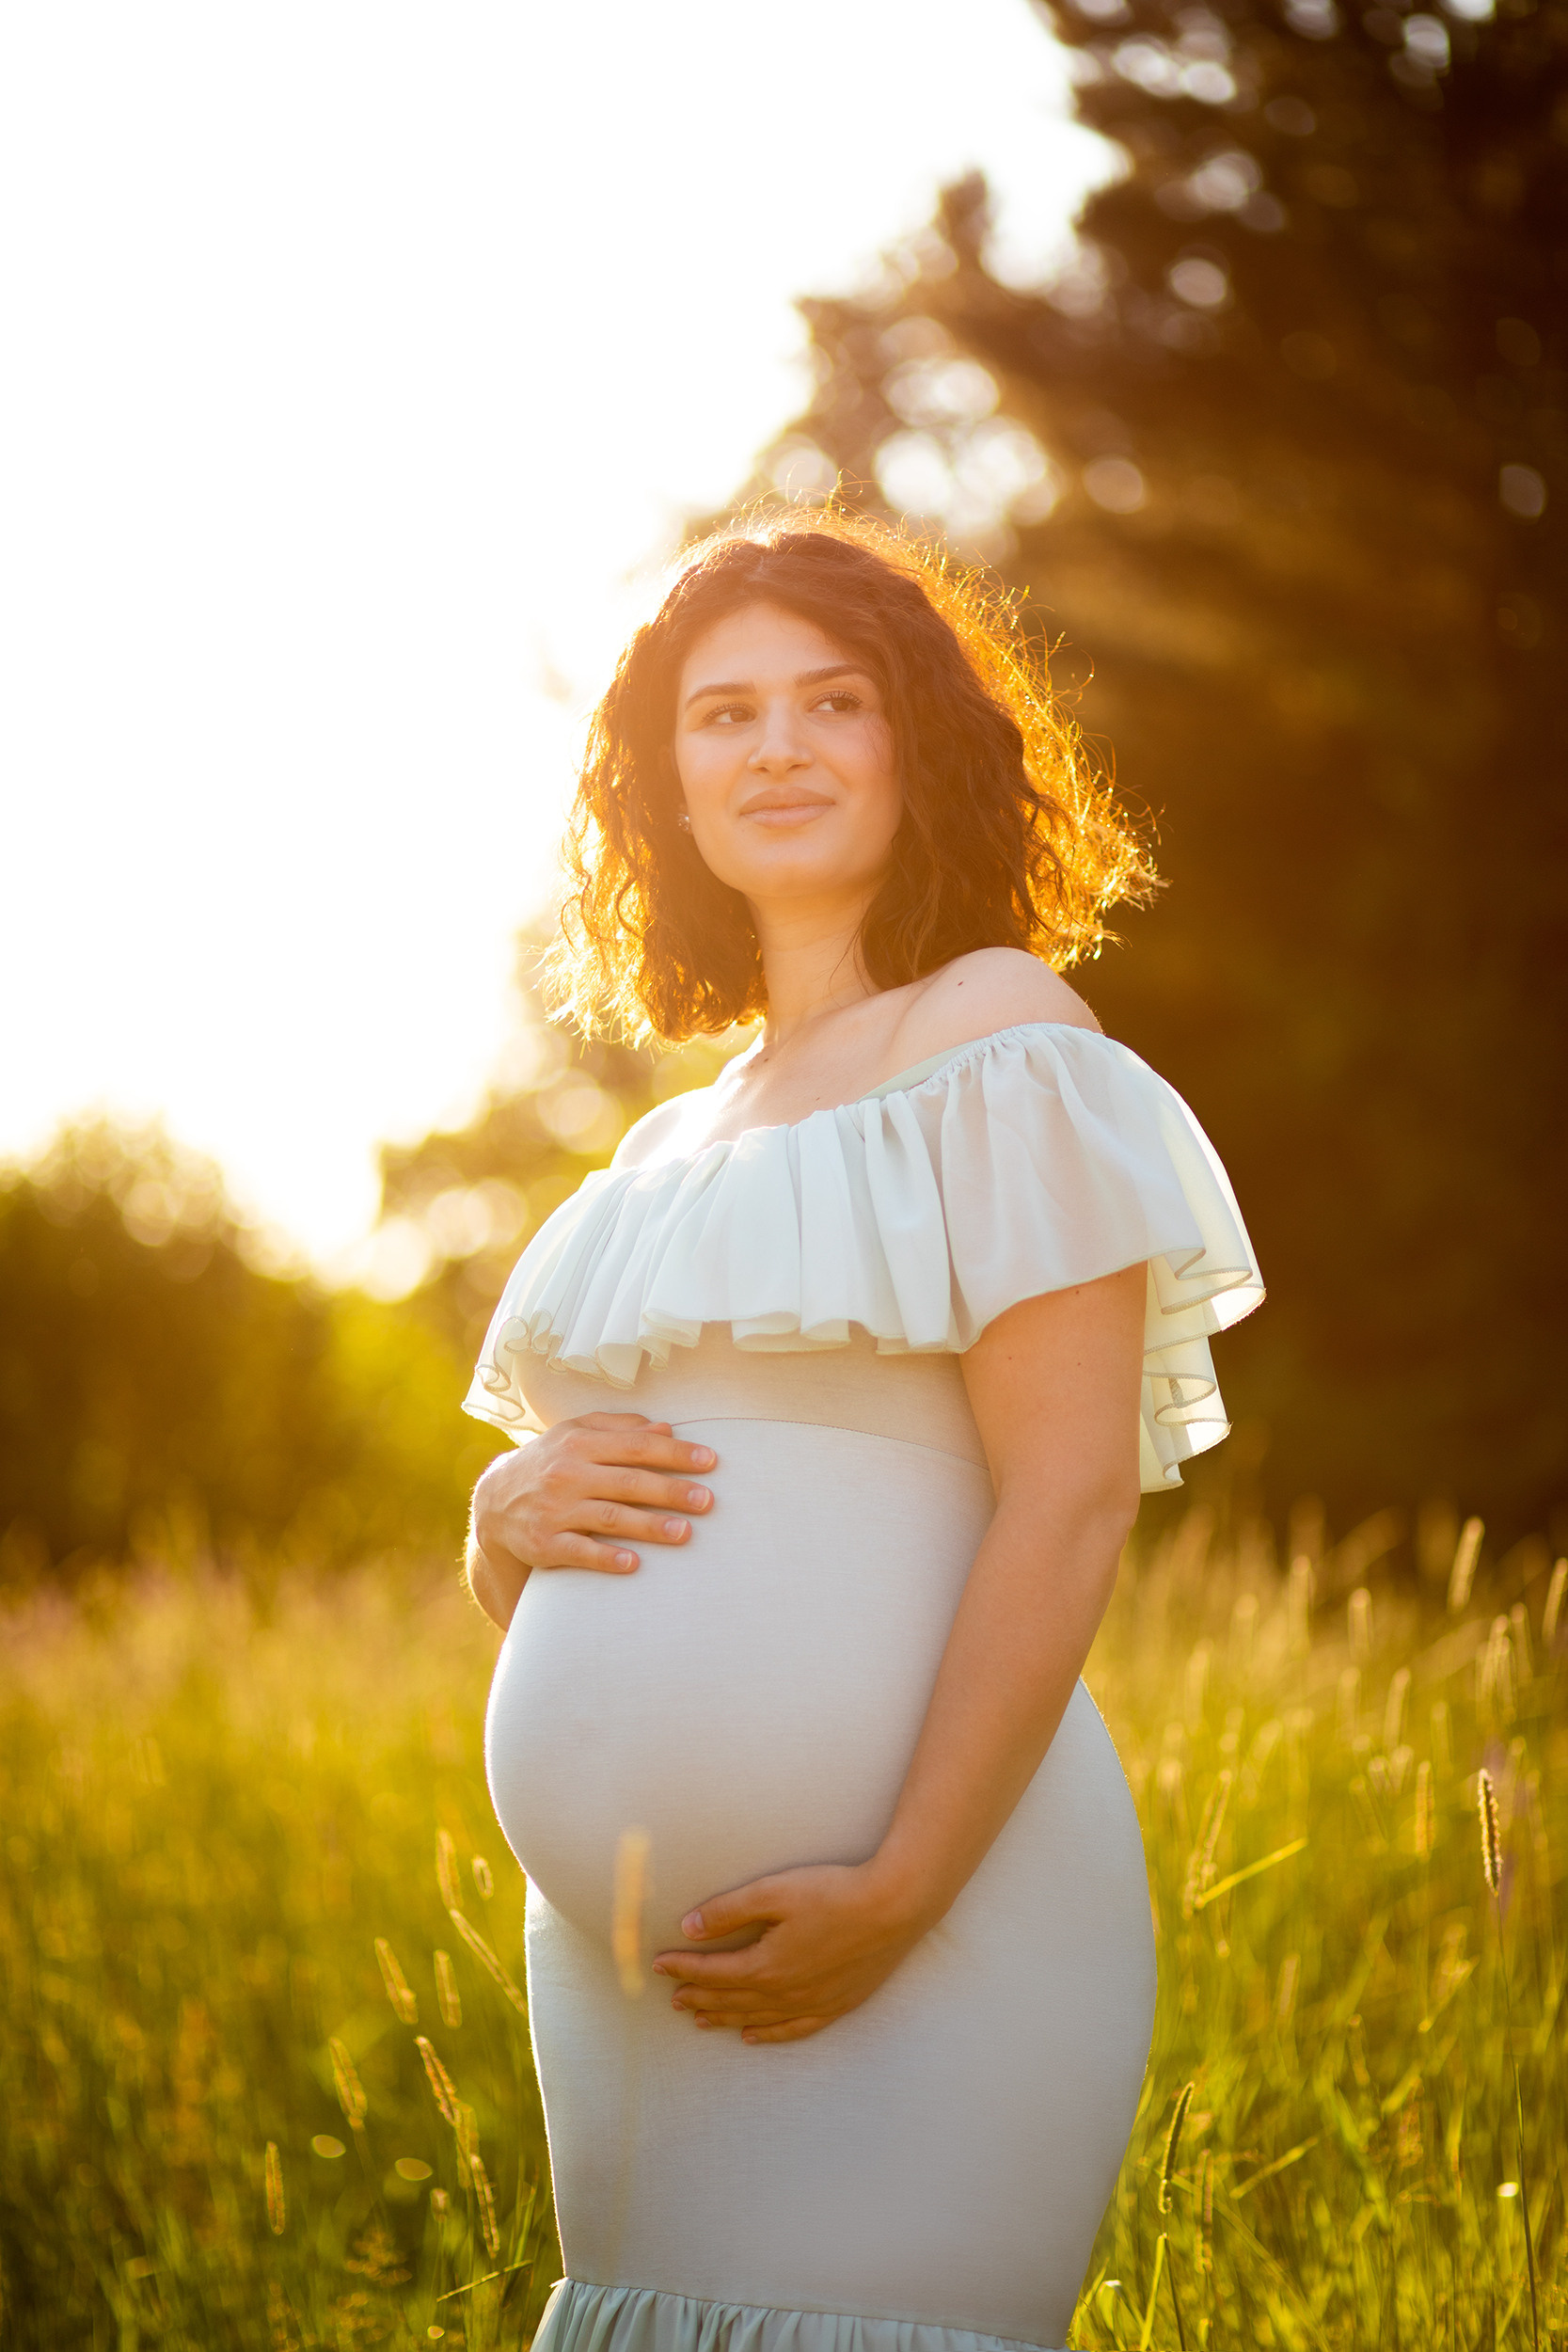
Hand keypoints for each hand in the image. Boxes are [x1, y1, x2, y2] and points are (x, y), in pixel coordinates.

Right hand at [473, 1414, 716, 1576]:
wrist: (494, 1502)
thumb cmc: (550, 1462)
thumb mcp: (576, 1434)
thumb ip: (620, 1428)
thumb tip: (666, 1428)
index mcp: (579, 1443)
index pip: (636, 1446)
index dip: (675, 1453)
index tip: (710, 1461)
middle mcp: (567, 1475)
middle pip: (629, 1482)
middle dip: (671, 1491)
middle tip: (707, 1501)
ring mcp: (555, 1511)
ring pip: (610, 1518)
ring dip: (649, 1526)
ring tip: (685, 1533)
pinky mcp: (544, 1544)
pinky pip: (580, 1552)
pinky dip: (606, 1558)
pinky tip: (633, 1564)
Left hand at [651, 1861, 928, 2044]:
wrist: (895, 1908)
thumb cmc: (834, 1893)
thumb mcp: (774, 1892)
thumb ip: (728, 1911)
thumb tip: (689, 1928)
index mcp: (765, 1965)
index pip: (712, 1972)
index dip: (683, 1969)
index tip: (659, 1966)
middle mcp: (784, 1993)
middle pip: (730, 2000)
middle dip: (698, 1998)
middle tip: (672, 1999)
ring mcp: (812, 2004)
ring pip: (757, 2019)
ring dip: (725, 2019)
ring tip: (700, 2021)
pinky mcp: (837, 2005)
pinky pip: (793, 2031)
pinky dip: (768, 2035)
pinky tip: (753, 2036)